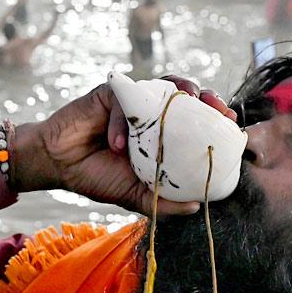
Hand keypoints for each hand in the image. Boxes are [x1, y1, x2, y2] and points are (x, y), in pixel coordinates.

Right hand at [13, 75, 235, 216]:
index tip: (233, 124)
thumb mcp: (135, 194)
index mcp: (163, 134)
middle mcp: (151, 114)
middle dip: (205, 97)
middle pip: (186, 96)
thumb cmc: (97, 176)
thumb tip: (196, 207)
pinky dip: (122, 123)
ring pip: (162, 85)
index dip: (215, 118)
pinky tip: (116, 145)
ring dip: (177, 90)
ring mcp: (132, 101)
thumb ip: (164, 200)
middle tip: (216, 108)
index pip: (195, 120)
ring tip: (186, 100)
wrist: (58, 165)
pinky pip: (124, 101)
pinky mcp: (109, 93)